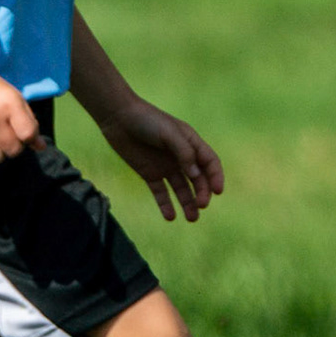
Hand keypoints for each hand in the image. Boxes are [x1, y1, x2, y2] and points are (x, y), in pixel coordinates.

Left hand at [98, 99, 224, 220]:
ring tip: (191, 219)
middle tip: (201, 206)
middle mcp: (181, 157)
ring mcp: (166, 166)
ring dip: (188, 203)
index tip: (217, 191)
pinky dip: (166, 205)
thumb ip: (184, 153)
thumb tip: (196, 175)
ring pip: (182, 189)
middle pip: (198, 179)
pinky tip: (170, 217)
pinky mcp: (150, 174)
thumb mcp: (169, 133)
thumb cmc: (147, 120)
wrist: (118, 117)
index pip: (210, 163)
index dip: (216, 177)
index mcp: (191, 143)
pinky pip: (161, 193)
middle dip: (202, 193)